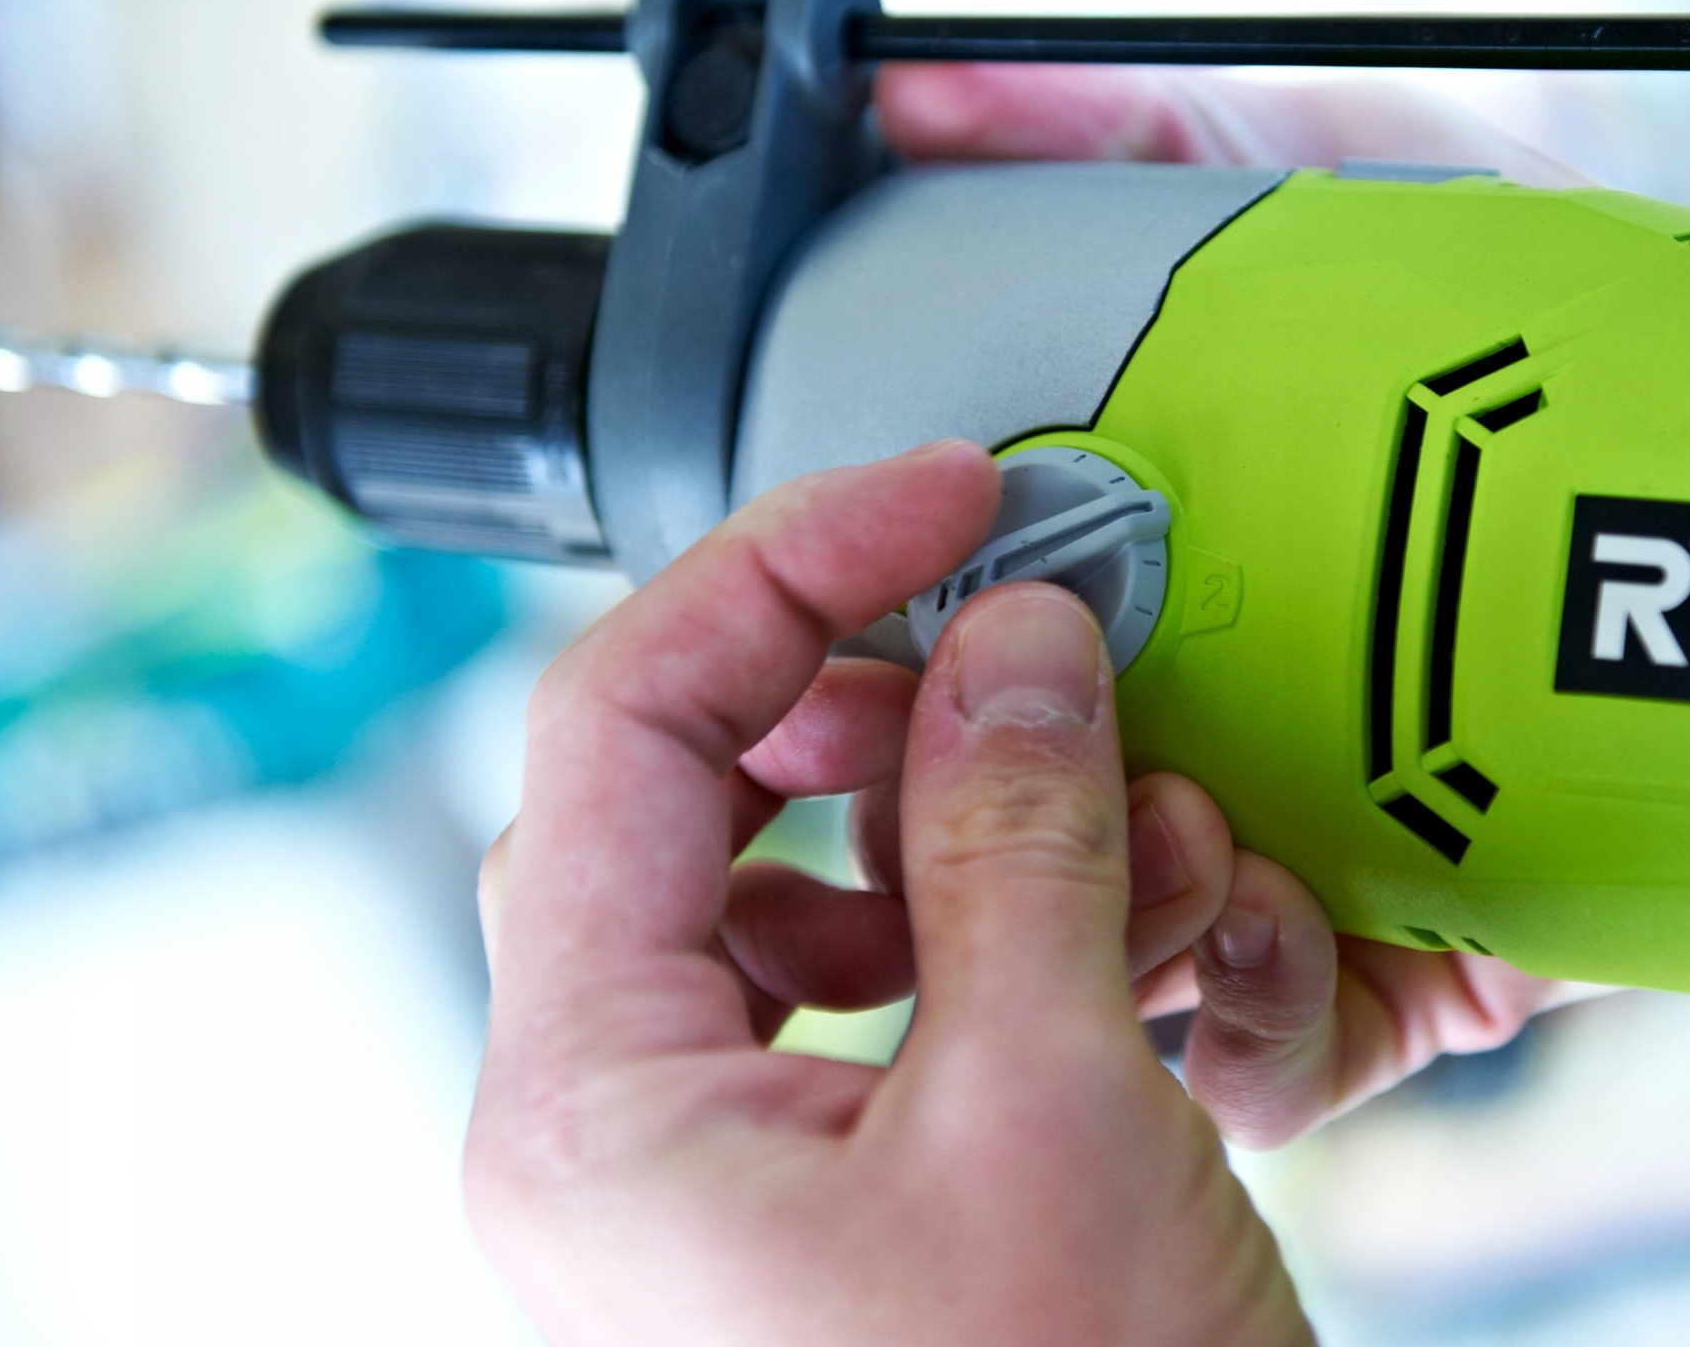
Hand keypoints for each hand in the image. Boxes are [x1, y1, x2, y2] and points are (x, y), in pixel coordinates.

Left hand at [468, 443, 1307, 1345]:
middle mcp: (615, 1133)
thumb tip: (1019, 641)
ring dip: (944, 827)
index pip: (627, 730)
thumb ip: (1018, 838)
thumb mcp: (1048, 1105)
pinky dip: (971, 928)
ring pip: (779, 888)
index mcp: (595, 1107)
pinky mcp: (813, 1194)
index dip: (785, 567)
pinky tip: (1083, 951)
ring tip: (1094, 843)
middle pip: (688, 800)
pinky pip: (856, 988)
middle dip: (875, 710)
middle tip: (1020, 653)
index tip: (938, 494)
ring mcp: (707, 1173)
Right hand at [872, 62, 1597, 1148]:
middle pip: (1001, 831)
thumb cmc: (1553, 337)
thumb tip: (920, 85)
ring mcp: (1296, 868)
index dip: (863, 671)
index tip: (820, 657)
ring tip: (1167, 819)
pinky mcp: (1411, 976)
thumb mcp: (1350, 193)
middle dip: (942, 822)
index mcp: (1148, 591)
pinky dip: (1247, 1013)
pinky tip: (1270, 914)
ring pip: (1116, 963)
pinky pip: (1280, 1054)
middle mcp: (1201, 739)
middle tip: (936, 767)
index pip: (950, 662)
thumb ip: (1137, 142)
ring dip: (1099, 914)